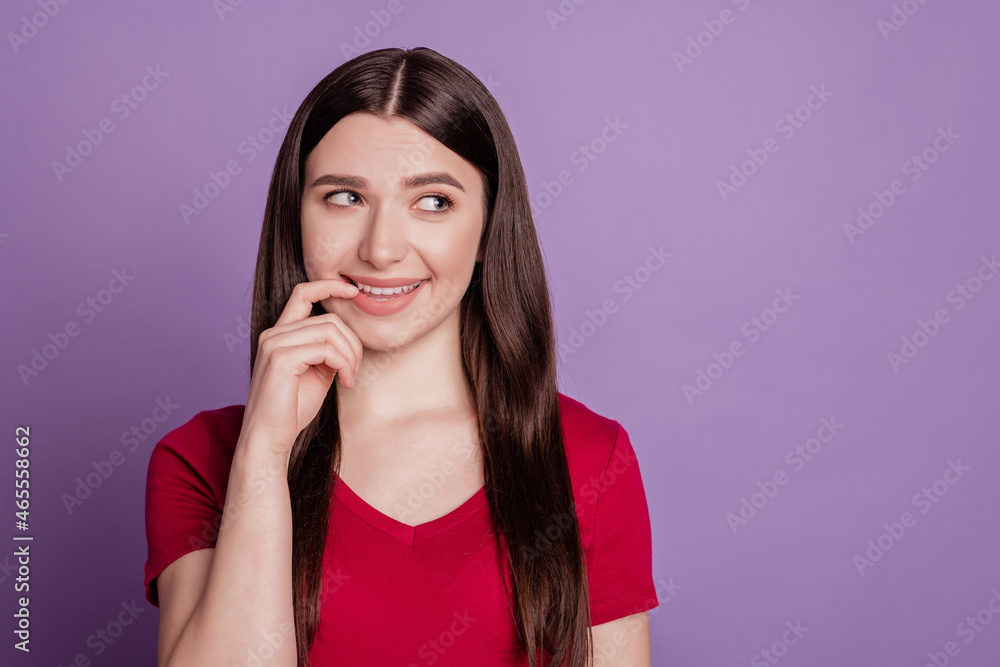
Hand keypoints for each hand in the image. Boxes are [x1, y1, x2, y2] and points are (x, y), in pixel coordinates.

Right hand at [239, 279, 361, 456]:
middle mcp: (274, 334)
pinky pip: (327, 349)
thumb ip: (328, 350)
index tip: (353, 290)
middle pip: (329, 318)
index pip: (303, 293)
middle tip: (355, 370)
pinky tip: (345, 382)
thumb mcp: (317, 373)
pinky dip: (344, 364)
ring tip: (350, 377)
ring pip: (331, 331)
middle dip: (353, 343)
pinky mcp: (281, 358)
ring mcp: (275, 344)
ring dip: (351, 355)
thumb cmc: (292, 410)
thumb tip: (350, 337)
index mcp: (280, 334)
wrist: (268, 438)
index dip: (329, 285)